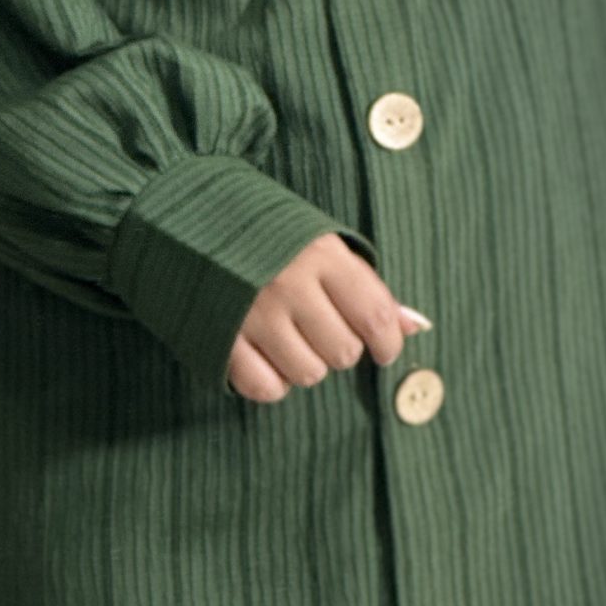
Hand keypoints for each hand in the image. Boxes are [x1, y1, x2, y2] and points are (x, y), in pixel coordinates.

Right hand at [227, 230, 432, 403]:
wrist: (189, 218)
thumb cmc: (269, 235)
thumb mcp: (322, 245)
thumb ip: (367, 287)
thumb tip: (416, 326)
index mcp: (321, 254)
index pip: (375, 316)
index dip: (388, 343)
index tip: (383, 349)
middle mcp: (290, 283)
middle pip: (344, 352)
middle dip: (340, 347)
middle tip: (319, 326)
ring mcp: (253, 313)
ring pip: (308, 374)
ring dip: (306, 363)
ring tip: (290, 337)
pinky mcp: (220, 337)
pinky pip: (266, 387)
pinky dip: (271, 382)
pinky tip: (266, 356)